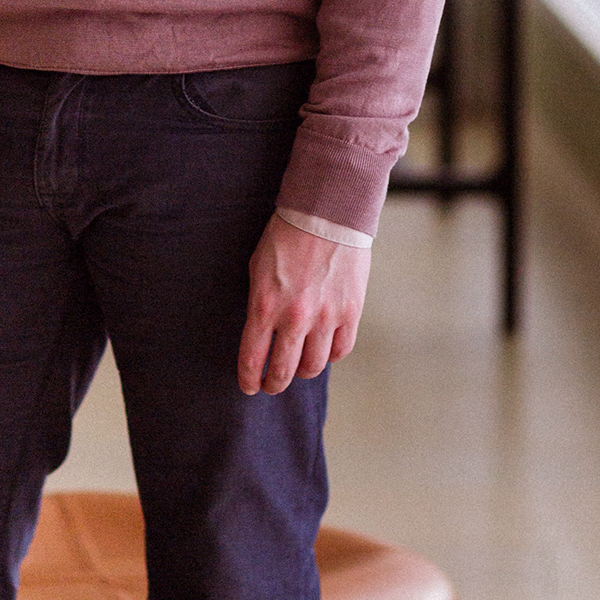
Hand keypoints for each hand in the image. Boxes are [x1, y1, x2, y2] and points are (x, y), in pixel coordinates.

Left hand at [238, 214, 369, 394]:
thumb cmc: (285, 237)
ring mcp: (325, 317)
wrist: (325, 213)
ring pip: (313, 366)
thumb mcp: (257, 269)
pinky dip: (331, 354)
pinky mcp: (350, 312)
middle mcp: (294, 318)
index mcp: (264, 306)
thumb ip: (260, 305)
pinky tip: (323, 348)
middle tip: (272, 384)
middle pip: (283, 372)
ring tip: (299, 366)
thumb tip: (263, 336)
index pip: (253, 358)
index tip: (249, 386)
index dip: (249, 379)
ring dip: (303, 370)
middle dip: (274, 384)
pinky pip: (341, 349)